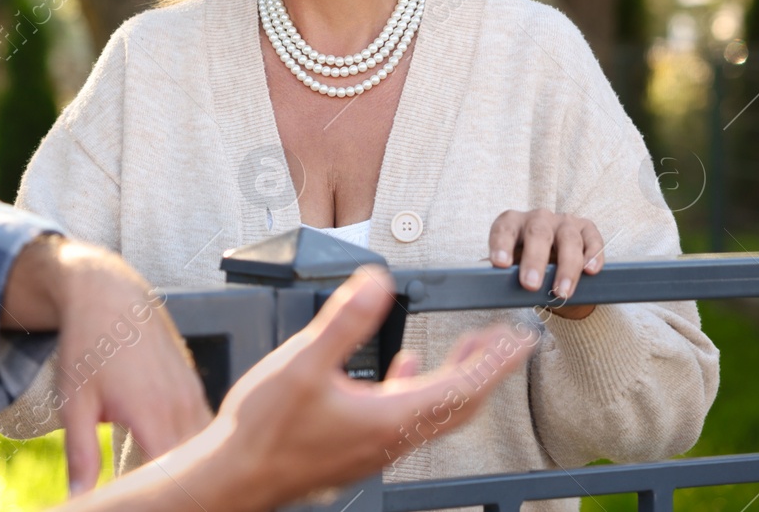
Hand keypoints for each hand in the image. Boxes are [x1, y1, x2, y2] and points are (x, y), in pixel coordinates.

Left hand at [3, 237, 212, 496]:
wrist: (108, 292)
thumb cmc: (89, 343)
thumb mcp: (75, 402)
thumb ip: (82, 454)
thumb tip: (79, 498)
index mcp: (152, 413)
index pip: (172, 477)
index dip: (166, 497)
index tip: (151, 502)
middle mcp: (181, 404)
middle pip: (197, 466)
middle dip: (186, 489)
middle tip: (163, 498)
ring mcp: (192, 392)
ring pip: (206, 446)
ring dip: (196, 469)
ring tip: (179, 487)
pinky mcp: (193, 383)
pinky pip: (206, 426)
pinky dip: (199, 448)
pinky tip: (183, 461)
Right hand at [64, 268, 530, 511]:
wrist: (236, 476)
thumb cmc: (265, 430)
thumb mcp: (303, 362)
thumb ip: (345, 320)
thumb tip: (378, 281)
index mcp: (390, 417)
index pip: (462, 385)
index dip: (496, 359)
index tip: (521, 338)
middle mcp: (392, 437)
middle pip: (458, 402)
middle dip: (487, 367)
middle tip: (509, 341)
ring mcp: (376, 446)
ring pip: (434, 410)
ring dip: (457, 377)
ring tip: (470, 350)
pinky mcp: (358, 448)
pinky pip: (405, 416)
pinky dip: (416, 388)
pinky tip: (403, 369)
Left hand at [488, 208, 604, 319]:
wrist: (554, 268)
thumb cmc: (524, 266)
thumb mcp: (509, 267)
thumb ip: (499, 273)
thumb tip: (483, 286)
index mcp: (512, 223)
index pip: (503, 228)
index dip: (501, 245)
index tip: (499, 264)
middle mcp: (538, 218)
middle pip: (537, 233)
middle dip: (534, 260)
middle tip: (530, 285)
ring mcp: (564, 222)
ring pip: (568, 239)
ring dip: (566, 267)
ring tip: (561, 292)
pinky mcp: (587, 229)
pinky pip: (593, 240)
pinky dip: (593, 255)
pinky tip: (590, 271)